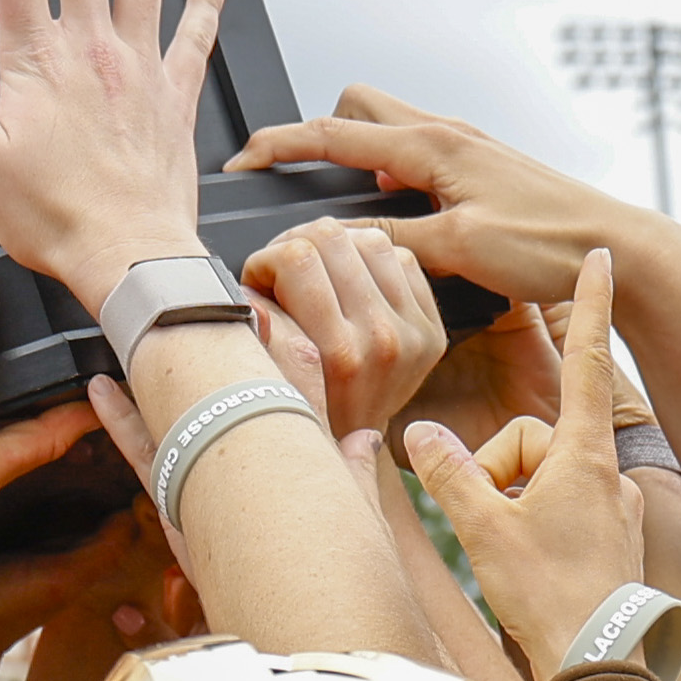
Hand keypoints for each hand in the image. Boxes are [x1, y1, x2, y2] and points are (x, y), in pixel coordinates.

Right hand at [230, 83, 638, 310]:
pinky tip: (404, 220)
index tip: (242, 159)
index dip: (279, 144)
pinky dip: (393, 177)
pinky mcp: (483, 168)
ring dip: (359, 158)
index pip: (333, 132)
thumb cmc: (548, 244)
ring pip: (389, 131)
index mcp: (432, 145)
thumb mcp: (458, 249)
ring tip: (349, 209)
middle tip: (296, 180)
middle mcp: (447, 134)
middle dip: (319, 134)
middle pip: (358, 108)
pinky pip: (418, 157)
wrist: (618, 246)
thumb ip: (392, 239)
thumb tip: (336, 238)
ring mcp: (467, 148)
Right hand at [245, 219, 447, 445]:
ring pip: (369, 241)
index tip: (260, 280)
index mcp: (339, 353)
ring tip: (317, 272)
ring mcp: (412, 333)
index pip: (297, 258)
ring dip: (335, 248)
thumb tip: (250, 292)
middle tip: (283, 271)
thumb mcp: (271, 376)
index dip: (265, 261)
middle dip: (295, 246)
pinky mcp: (430, 328)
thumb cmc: (305, 409)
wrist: (350, 443)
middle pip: (331, 238)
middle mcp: (382, 340)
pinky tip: (351, 280)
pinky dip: (371, 261)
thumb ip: (261, 329)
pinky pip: (400, 259)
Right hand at [397, 247, 647, 673]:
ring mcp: (612, 507)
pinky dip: (534, 527)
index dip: (591, 304)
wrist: (598, 664)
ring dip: (514, 505)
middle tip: (491, 523)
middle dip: (501, 470)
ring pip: (542, 477)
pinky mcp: (610, 538)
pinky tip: (530, 568)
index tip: (603, 256)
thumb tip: (421, 435)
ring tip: (511, 554)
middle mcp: (607, 472)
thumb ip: (449, 475)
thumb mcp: (485, 530)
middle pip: (535, 438)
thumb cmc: (549, 597)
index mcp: (583, 455)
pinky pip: (558, 510)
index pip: (587, 359)